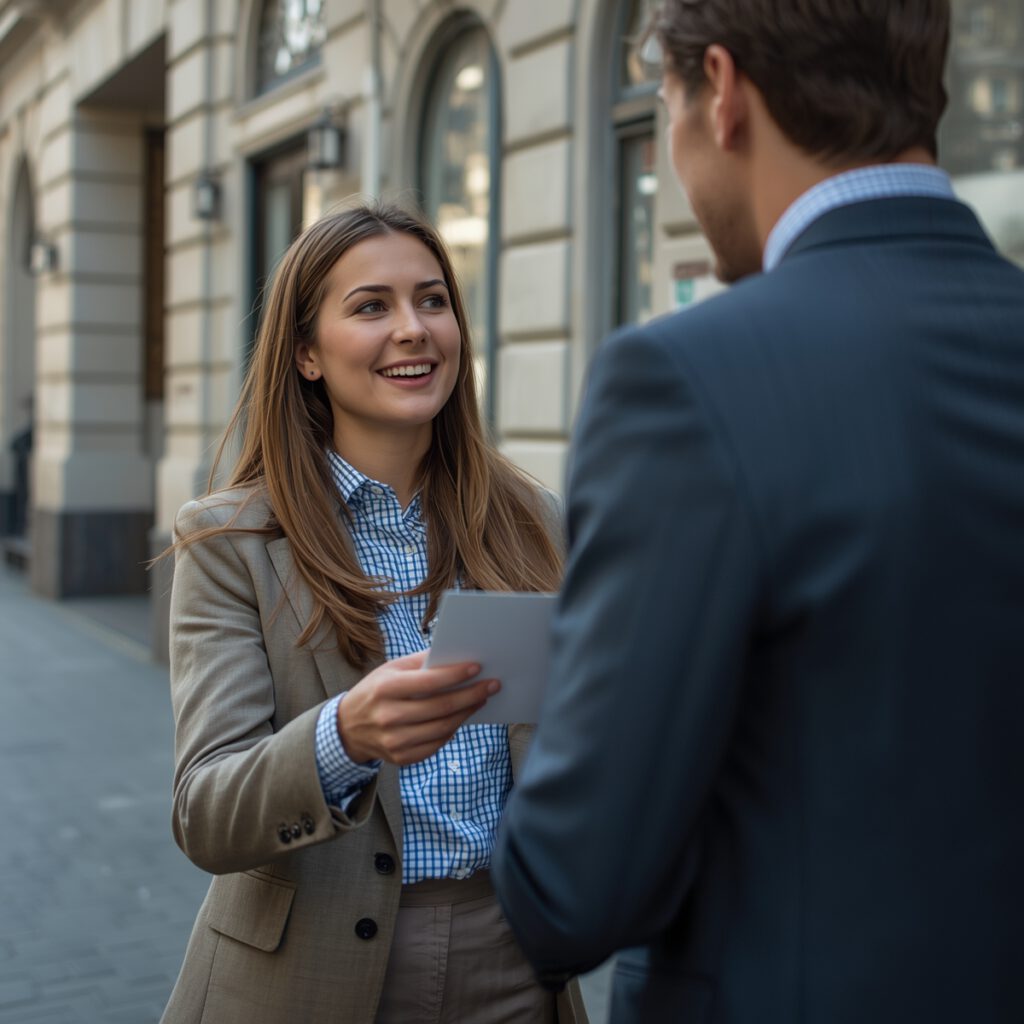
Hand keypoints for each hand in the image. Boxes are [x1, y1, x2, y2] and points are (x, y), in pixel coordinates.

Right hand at [337, 650, 499, 765]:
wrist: (348, 728)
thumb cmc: (376, 691)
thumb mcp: (390, 670)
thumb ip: (420, 662)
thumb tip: (454, 655)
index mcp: (385, 689)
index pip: (428, 682)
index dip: (456, 675)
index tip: (477, 668)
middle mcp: (388, 716)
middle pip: (441, 707)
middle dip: (471, 694)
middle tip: (492, 685)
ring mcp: (394, 741)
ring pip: (443, 728)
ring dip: (467, 712)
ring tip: (481, 699)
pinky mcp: (401, 757)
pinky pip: (436, 744)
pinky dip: (452, 730)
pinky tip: (461, 717)